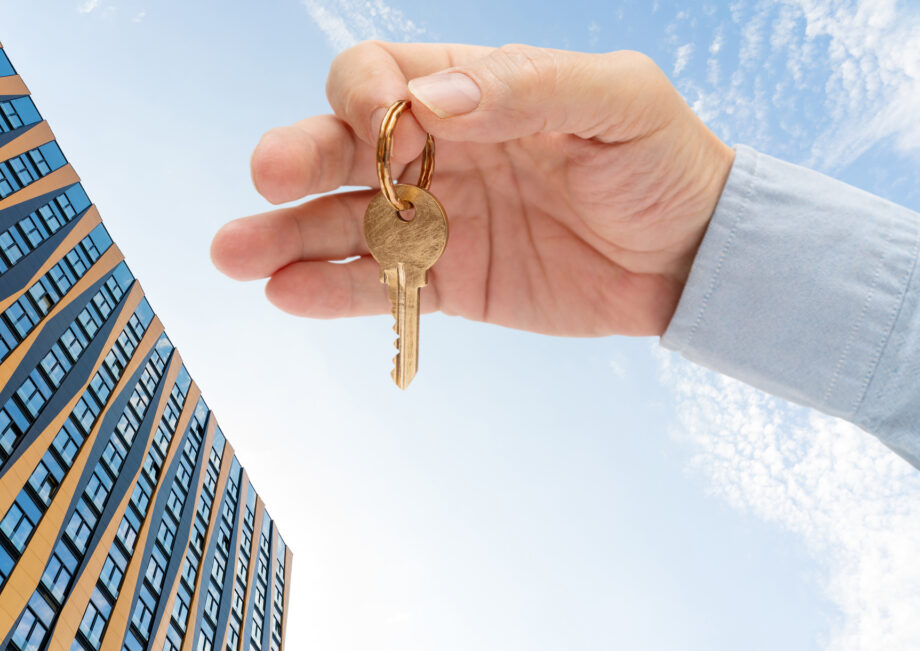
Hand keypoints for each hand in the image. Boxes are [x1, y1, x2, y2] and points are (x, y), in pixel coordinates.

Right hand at [210, 42, 734, 336]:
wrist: (693, 256)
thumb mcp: (615, 99)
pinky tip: (289, 294)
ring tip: (236, 255)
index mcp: (470, 91)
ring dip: (285, 236)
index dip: (364, 95)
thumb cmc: (662, 159)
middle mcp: (437, 153)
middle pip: (342, 149)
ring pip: (343, 223)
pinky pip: (378, 286)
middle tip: (267, 176)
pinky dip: (333, 291)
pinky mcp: (447, 282)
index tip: (383, 121)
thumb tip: (433, 98)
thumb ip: (527, 85)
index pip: (382, 78)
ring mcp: (436, 221)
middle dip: (299, 157)